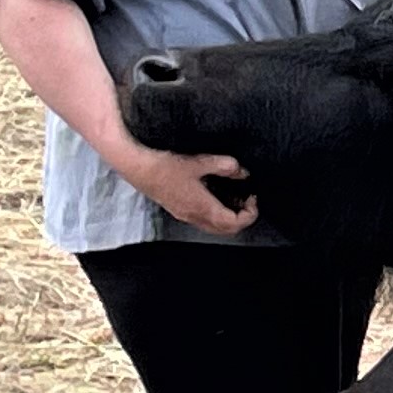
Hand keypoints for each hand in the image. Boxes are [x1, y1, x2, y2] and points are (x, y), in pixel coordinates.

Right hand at [123, 145, 257, 235]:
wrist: (138, 169)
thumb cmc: (167, 166)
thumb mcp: (200, 162)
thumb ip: (226, 166)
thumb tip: (243, 172)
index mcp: (202, 208)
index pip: (233, 223)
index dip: (250, 214)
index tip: (253, 197)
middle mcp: (194, 217)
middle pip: (226, 230)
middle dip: (243, 218)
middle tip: (248, 200)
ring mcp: (185, 216)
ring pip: (214, 228)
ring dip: (229, 218)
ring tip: (235, 197)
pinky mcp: (179, 211)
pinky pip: (204, 221)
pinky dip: (217, 214)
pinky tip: (216, 196)